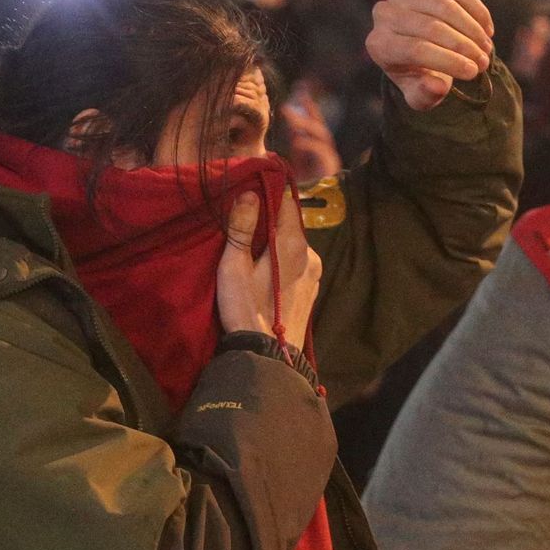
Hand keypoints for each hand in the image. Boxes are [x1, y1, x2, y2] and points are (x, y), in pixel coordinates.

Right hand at [216, 191, 320, 343]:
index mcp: (294, 244)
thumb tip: (249, 193)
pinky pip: (297, 263)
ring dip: (276, 242)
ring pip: (294, 245)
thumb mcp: (234, 267)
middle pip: (290, 225)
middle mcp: (311, 255)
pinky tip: (266, 271)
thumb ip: (242, 229)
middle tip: (243, 222)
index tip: (249, 192)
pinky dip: (283, 260)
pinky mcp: (312, 290)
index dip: (268, 193)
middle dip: (269, 220)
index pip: (286, 203)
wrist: (269, 357)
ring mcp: (314, 274)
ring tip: (252, 249)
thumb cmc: (247, 310)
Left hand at [278, 89, 340, 181]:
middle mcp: (327, 150)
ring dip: (305, 125)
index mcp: (319, 147)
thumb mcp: (296, 158)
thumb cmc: (304, 183)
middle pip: (319, 127)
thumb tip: (291, 123)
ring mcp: (330, 159)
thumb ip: (296, 140)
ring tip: (289, 118)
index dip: (310, 106)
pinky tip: (297, 140)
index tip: (301, 91)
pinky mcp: (330, 168)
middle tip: (285, 107)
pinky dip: (308, 144)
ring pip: (321, 136)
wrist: (312, 204)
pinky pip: (321, 151)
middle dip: (304, 114)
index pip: (316, 122)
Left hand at [366, 0, 494, 110]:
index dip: (449, 61)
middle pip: (432, 27)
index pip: (416, 50)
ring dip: (473, 28)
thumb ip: (425, 94)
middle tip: (484, 62)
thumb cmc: (420, 74)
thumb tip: (437, 85)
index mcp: (379, 45)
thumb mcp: (420, 94)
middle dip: (464, 46)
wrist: (416, 46)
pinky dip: (476, 9)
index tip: (473, 73)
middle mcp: (384, 14)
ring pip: (446, 5)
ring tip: (486, 47)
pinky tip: (486, 28)